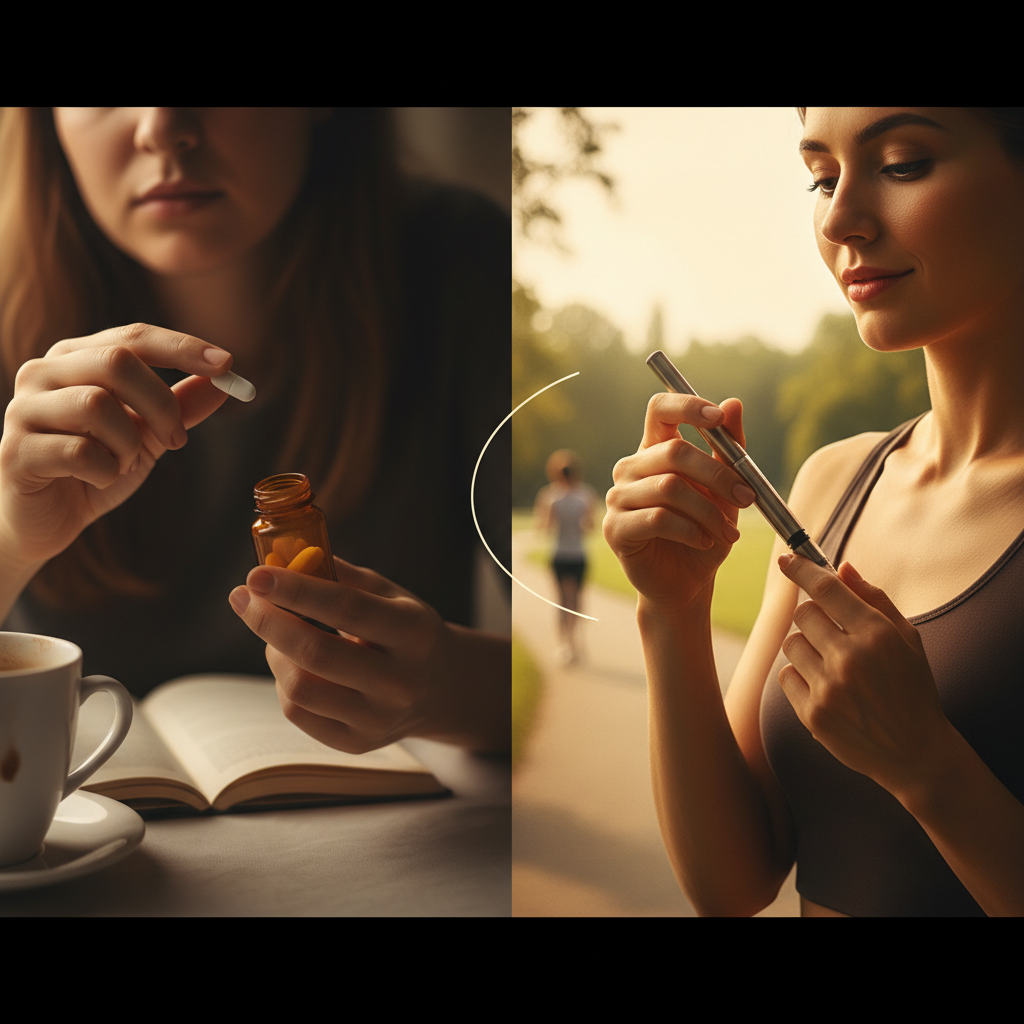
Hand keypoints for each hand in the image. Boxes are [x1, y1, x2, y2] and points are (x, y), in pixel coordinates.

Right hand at [0, 324, 231, 567]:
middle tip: (177, 439)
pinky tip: (99, 479)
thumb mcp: (146, 434)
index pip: (133, 337)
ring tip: (122, 463)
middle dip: (161, 404)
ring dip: (128, 443)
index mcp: (76, 359)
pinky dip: (105, 471)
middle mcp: (42, 373)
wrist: (47, 519)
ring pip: (97, 405)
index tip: (227, 364)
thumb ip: (180, 406)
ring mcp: (23, 410)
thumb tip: (223, 383)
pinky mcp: (15, 451)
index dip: (182, 347)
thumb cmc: (94, 467)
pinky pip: (79, 452)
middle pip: (117, 362)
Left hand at [229, 557, 485, 754]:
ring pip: (299, 687)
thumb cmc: (405, 630)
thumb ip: (341, 576)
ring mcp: (379, 719)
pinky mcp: (356, 743)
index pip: (347, 609)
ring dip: (273, 652)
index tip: (257, 575)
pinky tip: (292, 664)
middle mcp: (400, 681)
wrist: (440, 688)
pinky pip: (297, 712)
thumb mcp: (389, 594)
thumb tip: (283, 557)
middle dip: (268, 621)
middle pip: (316, 652)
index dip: (296, 590)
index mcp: (414, 633)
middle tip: (243, 598)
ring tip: (276, 633)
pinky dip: (283, 681)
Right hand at [602, 392, 755, 610]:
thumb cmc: (705, 532)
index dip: (686, 406)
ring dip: (709, 512)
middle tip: (747, 498)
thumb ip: (728, 449)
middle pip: (673, 453)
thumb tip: (734, 403)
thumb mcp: (725, 490)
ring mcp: (618, 498)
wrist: (688, 582)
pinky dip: (691, 530)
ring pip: (669, 488)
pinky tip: (704, 542)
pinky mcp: (615, 528)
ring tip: (728, 532)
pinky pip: (657, 519)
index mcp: (654, 450)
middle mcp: (630, 469)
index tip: (717, 417)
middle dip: (719, 476)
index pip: (659, 409)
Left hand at [777, 554, 953, 796]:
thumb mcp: (907, 639)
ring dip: (807, 649)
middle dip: (815, 618)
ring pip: (792, 644)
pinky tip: (827, 689)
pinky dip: (801, 677)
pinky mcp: (812, 714)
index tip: (787, 558)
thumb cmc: (911, 688)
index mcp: (876, 635)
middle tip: (835, 635)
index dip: (802, 569)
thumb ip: (873, 599)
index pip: (825, 589)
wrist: (916, 753)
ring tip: (835, 667)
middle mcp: (850, 659)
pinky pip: (786, 675)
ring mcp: (829, 688)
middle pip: (803, 614)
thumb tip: (841, 567)